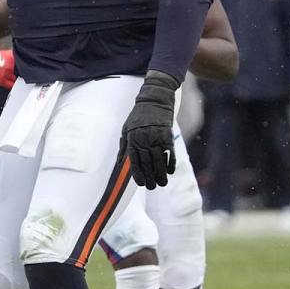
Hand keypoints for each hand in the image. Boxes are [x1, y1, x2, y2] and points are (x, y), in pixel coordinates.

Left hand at [120, 70, 177, 189]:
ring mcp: (156, 137)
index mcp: (132, 139)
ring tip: (162, 184)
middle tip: (152, 188)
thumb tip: (119, 163)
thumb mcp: (126, 129)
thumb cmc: (138, 117)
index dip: (138, 173)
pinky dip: (170, 162)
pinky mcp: (167, 134)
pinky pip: (169, 152)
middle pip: (147, 163)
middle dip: (150, 177)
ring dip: (160, 173)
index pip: (134, 160)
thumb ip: (123, 147)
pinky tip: (170, 171)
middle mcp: (143, 139)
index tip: (141, 184)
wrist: (154, 100)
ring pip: (158, 160)